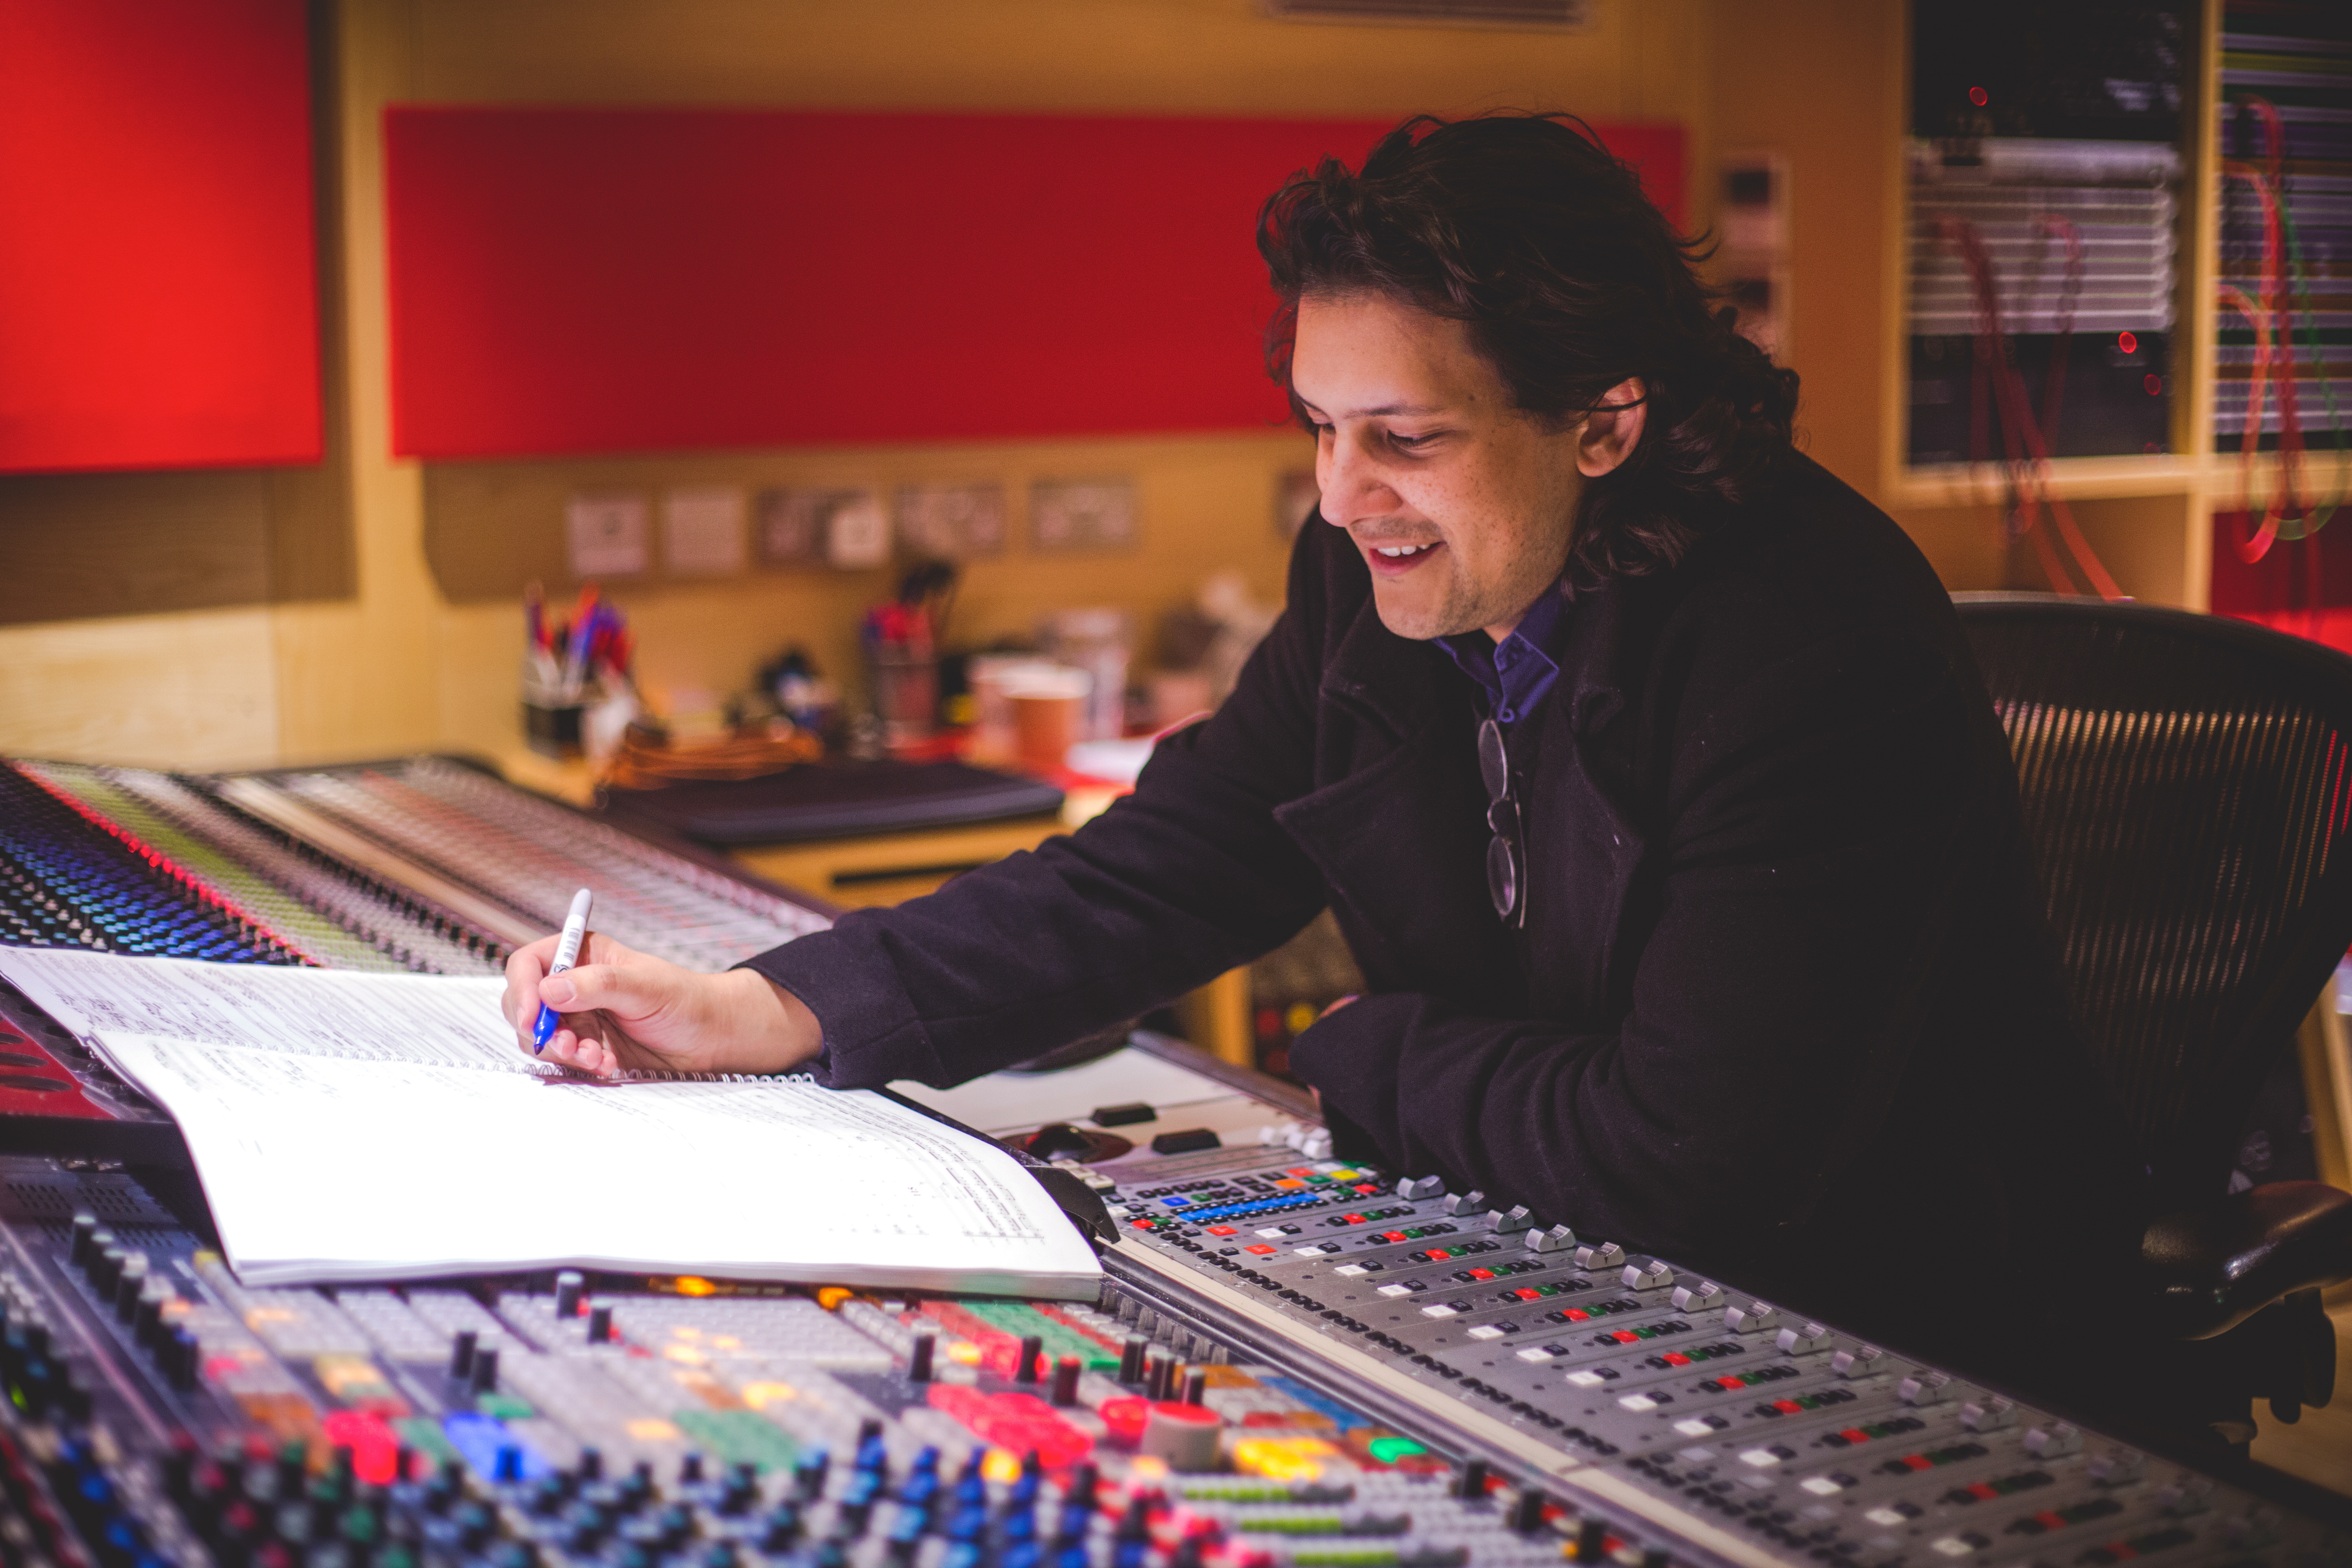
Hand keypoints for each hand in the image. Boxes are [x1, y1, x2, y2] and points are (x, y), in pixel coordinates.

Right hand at [502, 931, 822, 1078]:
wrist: (711, 1037)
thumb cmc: (685, 1000)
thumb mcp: (645, 986)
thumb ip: (598, 986)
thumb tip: (549, 990)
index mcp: (583, 956)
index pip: (530, 964)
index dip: (522, 989)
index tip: (530, 1016)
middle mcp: (574, 985)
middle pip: (524, 1004)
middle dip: (540, 1029)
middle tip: (567, 1046)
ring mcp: (577, 1017)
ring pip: (540, 1036)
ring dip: (563, 1051)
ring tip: (596, 1058)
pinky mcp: (586, 1046)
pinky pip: (564, 1059)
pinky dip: (580, 1064)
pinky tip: (607, 1065)